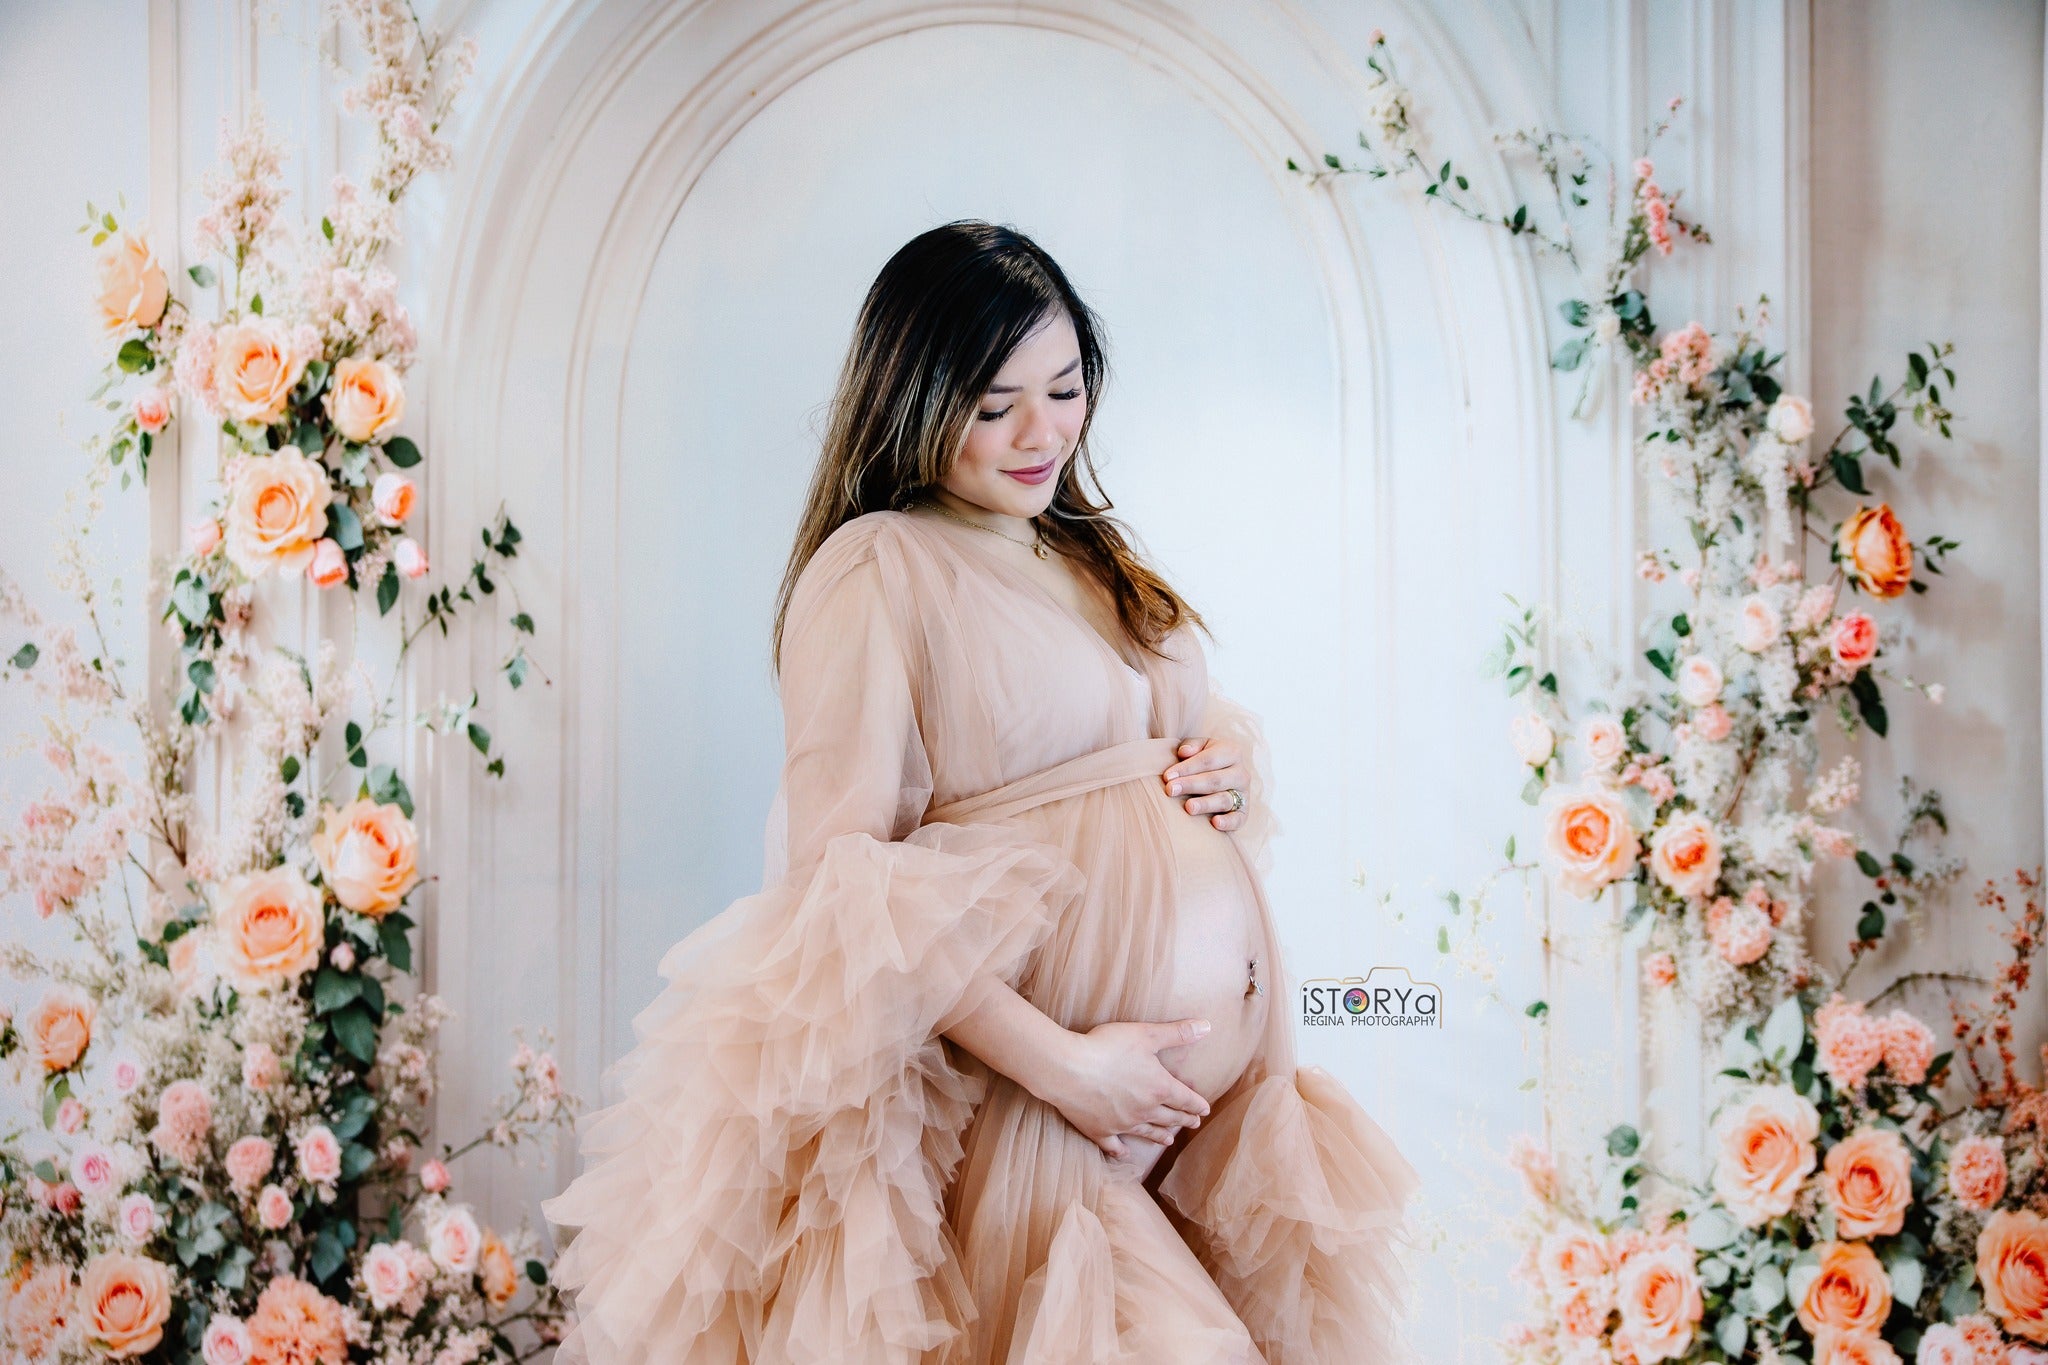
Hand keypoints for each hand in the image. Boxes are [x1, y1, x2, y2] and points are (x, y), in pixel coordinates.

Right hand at [1045, 1019, 1213, 1158]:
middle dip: (1184, 1120)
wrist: (1067, 1069)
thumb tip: (1207, 1027)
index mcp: (1159, 1088)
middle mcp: (1145, 1110)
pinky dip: (1121, 1150)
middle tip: (1193, 1124)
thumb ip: (1177, 1033)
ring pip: (1148, 1133)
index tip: (1204, 1110)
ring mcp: (1122, 1124)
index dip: (1197, 1105)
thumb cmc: (1107, 1048)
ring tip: (1169, 1140)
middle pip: (1170, 1118)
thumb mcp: (1146, 1034)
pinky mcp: (1100, 1131)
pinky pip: (1114, 1146)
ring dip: (1161, 1137)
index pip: (1186, 1099)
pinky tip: (1125, 1153)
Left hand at [1163, 736, 1250, 831]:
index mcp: (1232, 752)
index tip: (1167, 776)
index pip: (1208, 760)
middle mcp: (1241, 773)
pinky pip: (1238, 819)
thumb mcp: (1201, 746)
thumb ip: (1192, 745)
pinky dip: (1228, 822)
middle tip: (1171, 790)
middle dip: (1191, 785)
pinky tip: (1215, 823)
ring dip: (1205, 804)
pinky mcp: (1243, 813)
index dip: (1187, 768)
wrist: (1224, 775)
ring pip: (1224, 800)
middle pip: (1215, 780)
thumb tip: (1183, 752)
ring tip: (1188, 807)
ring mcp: (1244, 794)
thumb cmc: (1205, 759)